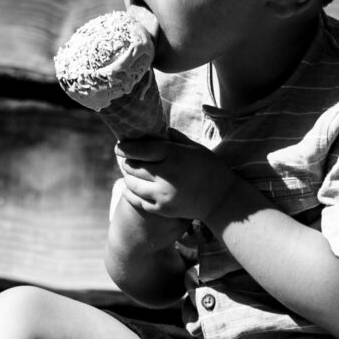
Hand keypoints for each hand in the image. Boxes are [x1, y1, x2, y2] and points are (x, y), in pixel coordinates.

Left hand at [115, 133, 235, 225]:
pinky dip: (131, 192)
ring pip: (131, 184)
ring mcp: (163, 194)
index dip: (126, 147)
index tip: (118, 146)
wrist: (220, 199)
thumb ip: (173, 138)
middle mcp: (166, 175)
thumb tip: (155, 129)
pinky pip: (137, 200)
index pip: (141, 150)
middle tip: (126, 158)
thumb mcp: (194, 147)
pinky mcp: (162, 209)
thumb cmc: (209, 167)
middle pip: (133, 167)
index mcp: (174, 155)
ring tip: (130, 172)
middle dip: (127, 161)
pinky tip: (132, 187)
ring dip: (128, 176)